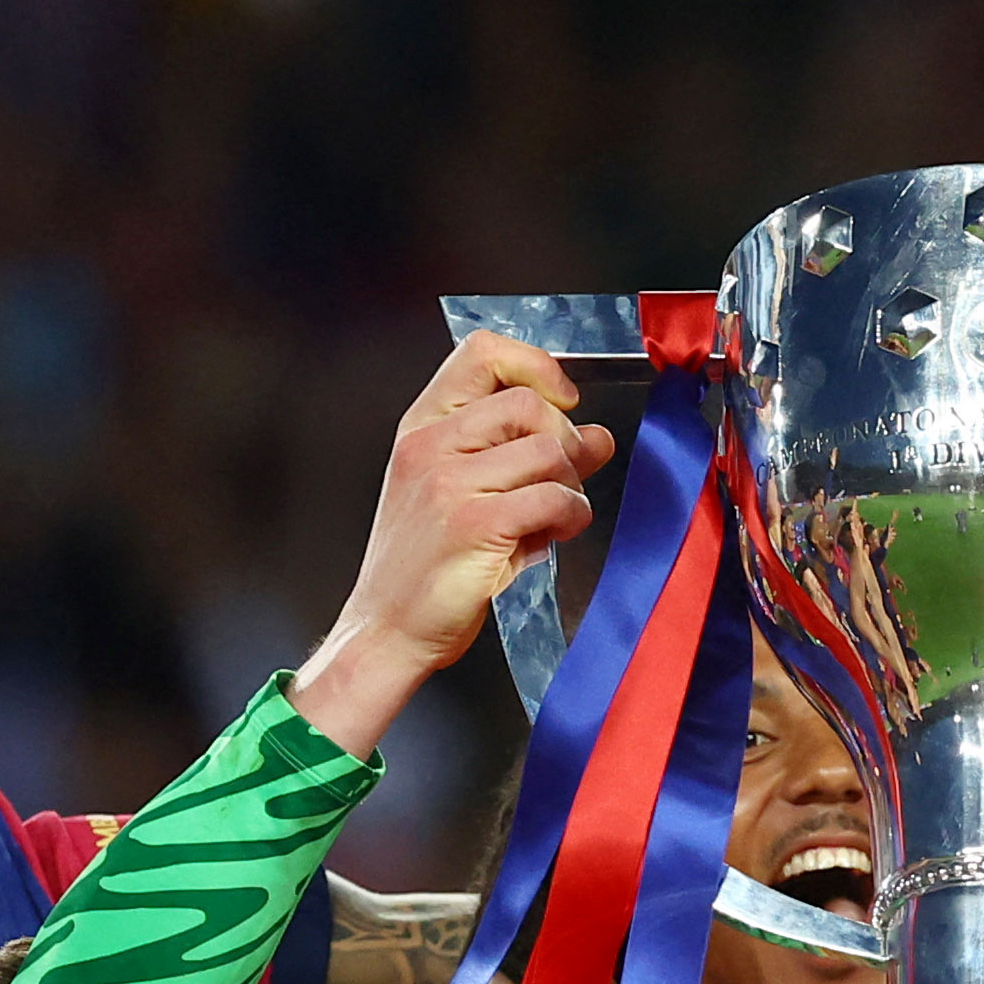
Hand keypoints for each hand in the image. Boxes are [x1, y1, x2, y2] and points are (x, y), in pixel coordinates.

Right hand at [289, 335, 614, 756]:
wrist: (387, 629)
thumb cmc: (425, 567)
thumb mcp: (464, 494)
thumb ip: (523, 456)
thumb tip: (596, 436)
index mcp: (422, 427)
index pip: (481, 354)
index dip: (535, 366)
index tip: (562, 399)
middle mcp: (430, 445)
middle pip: (527, 404)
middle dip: (564, 439)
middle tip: (566, 475)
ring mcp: (449, 484)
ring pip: (548, 451)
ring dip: (571, 483)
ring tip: (557, 514)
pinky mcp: (475, 525)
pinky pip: (553, 498)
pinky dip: (572, 515)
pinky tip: (558, 533)